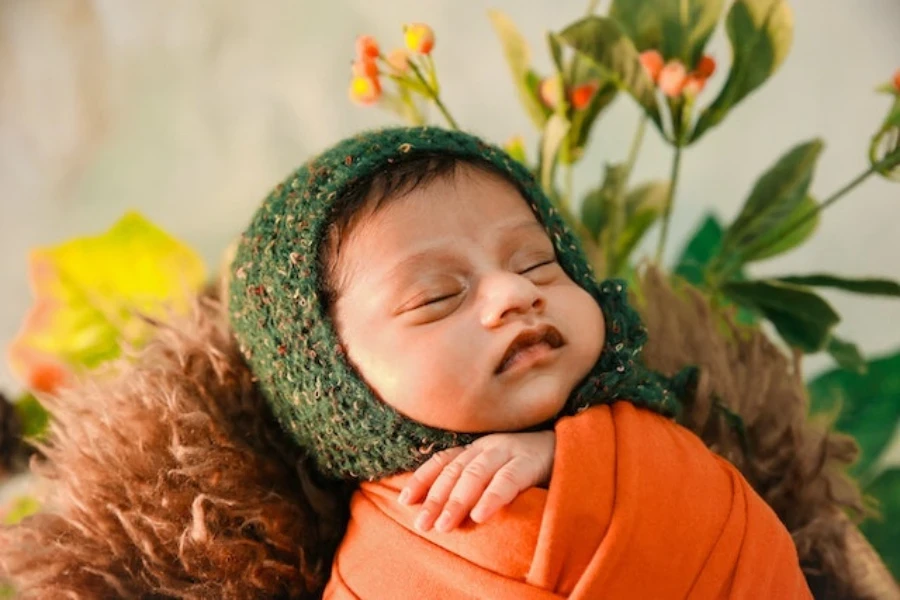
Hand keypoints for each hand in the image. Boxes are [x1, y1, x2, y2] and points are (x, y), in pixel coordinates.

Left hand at [398, 430, 554, 532]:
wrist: (574, 449)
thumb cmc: (529, 468)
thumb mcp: (496, 471)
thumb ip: (472, 483)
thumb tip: (439, 511)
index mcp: (477, 448)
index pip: (443, 461)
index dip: (422, 479)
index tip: (404, 501)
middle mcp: (489, 446)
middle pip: (455, 470)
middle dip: (435, 498)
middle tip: (422, 525)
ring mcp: (510, 451)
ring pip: (477, 474)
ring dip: (458, 500)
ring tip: (445, 526)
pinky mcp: (532, 462)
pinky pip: (509, 479)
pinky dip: (492, 497)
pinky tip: (481, 516)